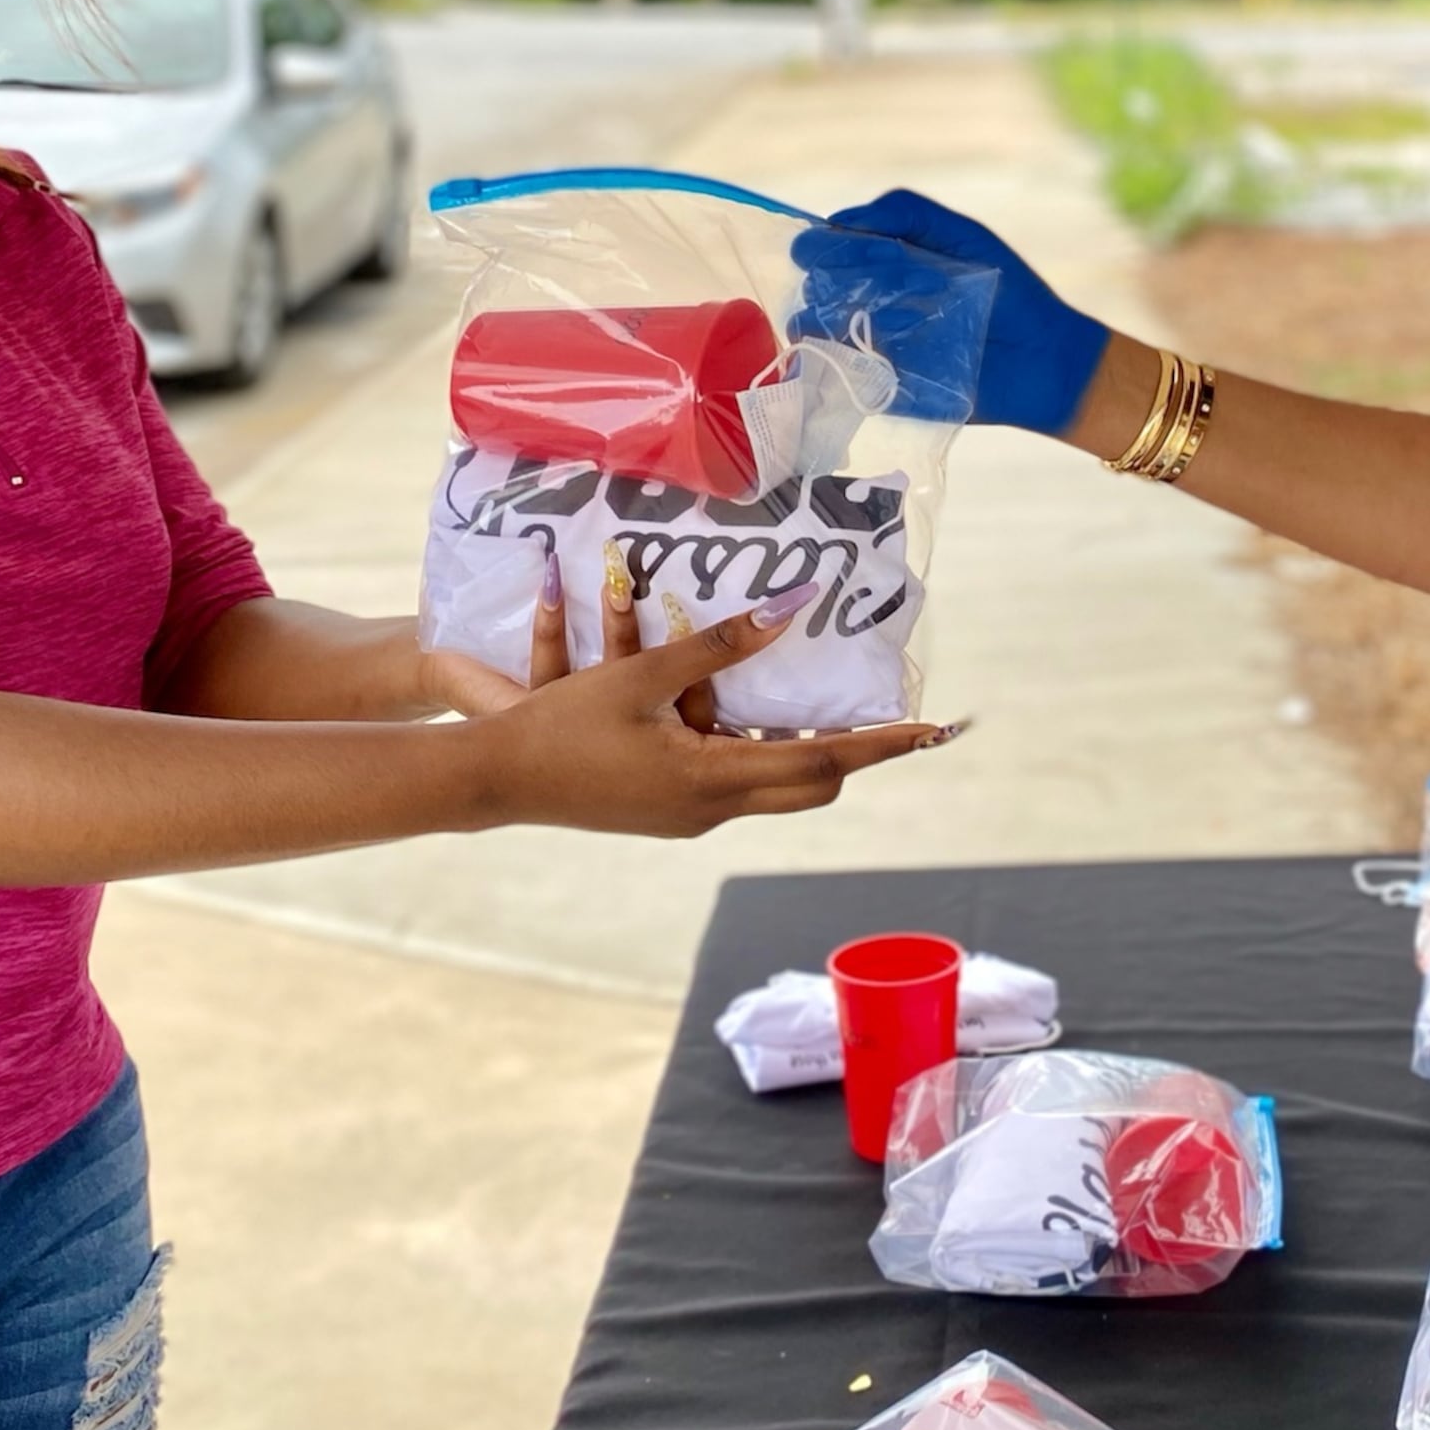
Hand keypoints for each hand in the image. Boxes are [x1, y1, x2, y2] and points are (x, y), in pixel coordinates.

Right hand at [456, 583, 959, 838]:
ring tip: (822, 712)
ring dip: (802, 754)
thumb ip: (718, 646)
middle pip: (811, 786)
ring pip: (775, 789)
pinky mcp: (672, 816)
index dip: (880, 745)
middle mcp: (712, 809)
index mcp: (712, 779)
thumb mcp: (641, 674)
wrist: (500, 779)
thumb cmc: (563, 724)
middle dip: (852, 753)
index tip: (929, 730)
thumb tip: (791, 609)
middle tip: (883, 717)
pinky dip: (757, 756)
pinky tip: (747, 720)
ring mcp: (691, 819)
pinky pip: (736, 786)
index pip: (822, 763)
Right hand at [795, 189, 1104, 434]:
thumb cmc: (1007, 289)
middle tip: (898, 273)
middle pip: (815, 286)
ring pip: (818, 326)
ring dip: (856, 310)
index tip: (836, 246)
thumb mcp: (961, 235)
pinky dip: (869, 349)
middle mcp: (865, 304)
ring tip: (909, 312)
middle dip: (846, 274)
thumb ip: (904, 212)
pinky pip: (846, 369)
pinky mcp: (881, 386)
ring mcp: (870, 347)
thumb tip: (837, 221)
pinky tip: (908, 342)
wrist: (1043, 356)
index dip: (820, 245)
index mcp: (878, 265)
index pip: (821, 249)